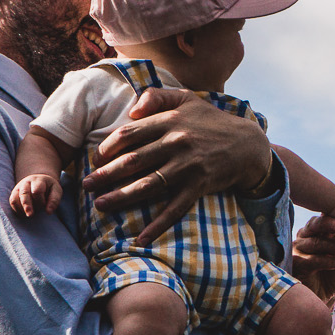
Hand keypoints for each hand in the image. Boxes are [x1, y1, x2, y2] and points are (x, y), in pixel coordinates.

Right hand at [8, 173, 61, 217]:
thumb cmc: (49, 188)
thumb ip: (54, 200)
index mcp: (38, 180)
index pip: (37, 191)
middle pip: (24, 194)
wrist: (40, 181)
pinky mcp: (14, 194)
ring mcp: (18, 188)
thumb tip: (48, 212)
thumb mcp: (56, 190)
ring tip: (28, 215)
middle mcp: (26, 183)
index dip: (40, 201)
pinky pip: (12, 202)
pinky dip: (17, 210)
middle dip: (27, 206)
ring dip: (22, 209)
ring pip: (15, 198)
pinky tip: (24, 214)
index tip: (44, 208)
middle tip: (30, 215)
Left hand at [83, 87, 276, 243]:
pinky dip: (158, 225)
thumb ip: (156, 96)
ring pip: (148, 185)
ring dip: (121, 198)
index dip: (107, 148)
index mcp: (170, 120)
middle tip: (86, 186)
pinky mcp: (199, 186)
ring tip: (101, 206)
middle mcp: (177, 142)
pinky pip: (174, 209)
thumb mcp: (186, 99)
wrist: (247, 144)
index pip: (129, 134)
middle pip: (133, 161)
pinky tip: (140, 238)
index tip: (94, 159)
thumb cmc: (211, 121)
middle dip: (105, 175)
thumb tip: (132, 110)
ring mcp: (188, 166)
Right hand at [289, 196, 334, 299]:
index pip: (320, 220)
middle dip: (326, 225)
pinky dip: (331, 260)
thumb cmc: (332, 275)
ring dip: (334, 245)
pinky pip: (313, 260)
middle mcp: (302, 240)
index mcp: (313, 234)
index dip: (330, 218)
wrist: (323, 299)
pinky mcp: (296, 266)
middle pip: (312, 227)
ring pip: (314, 243)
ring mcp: (297, 252)